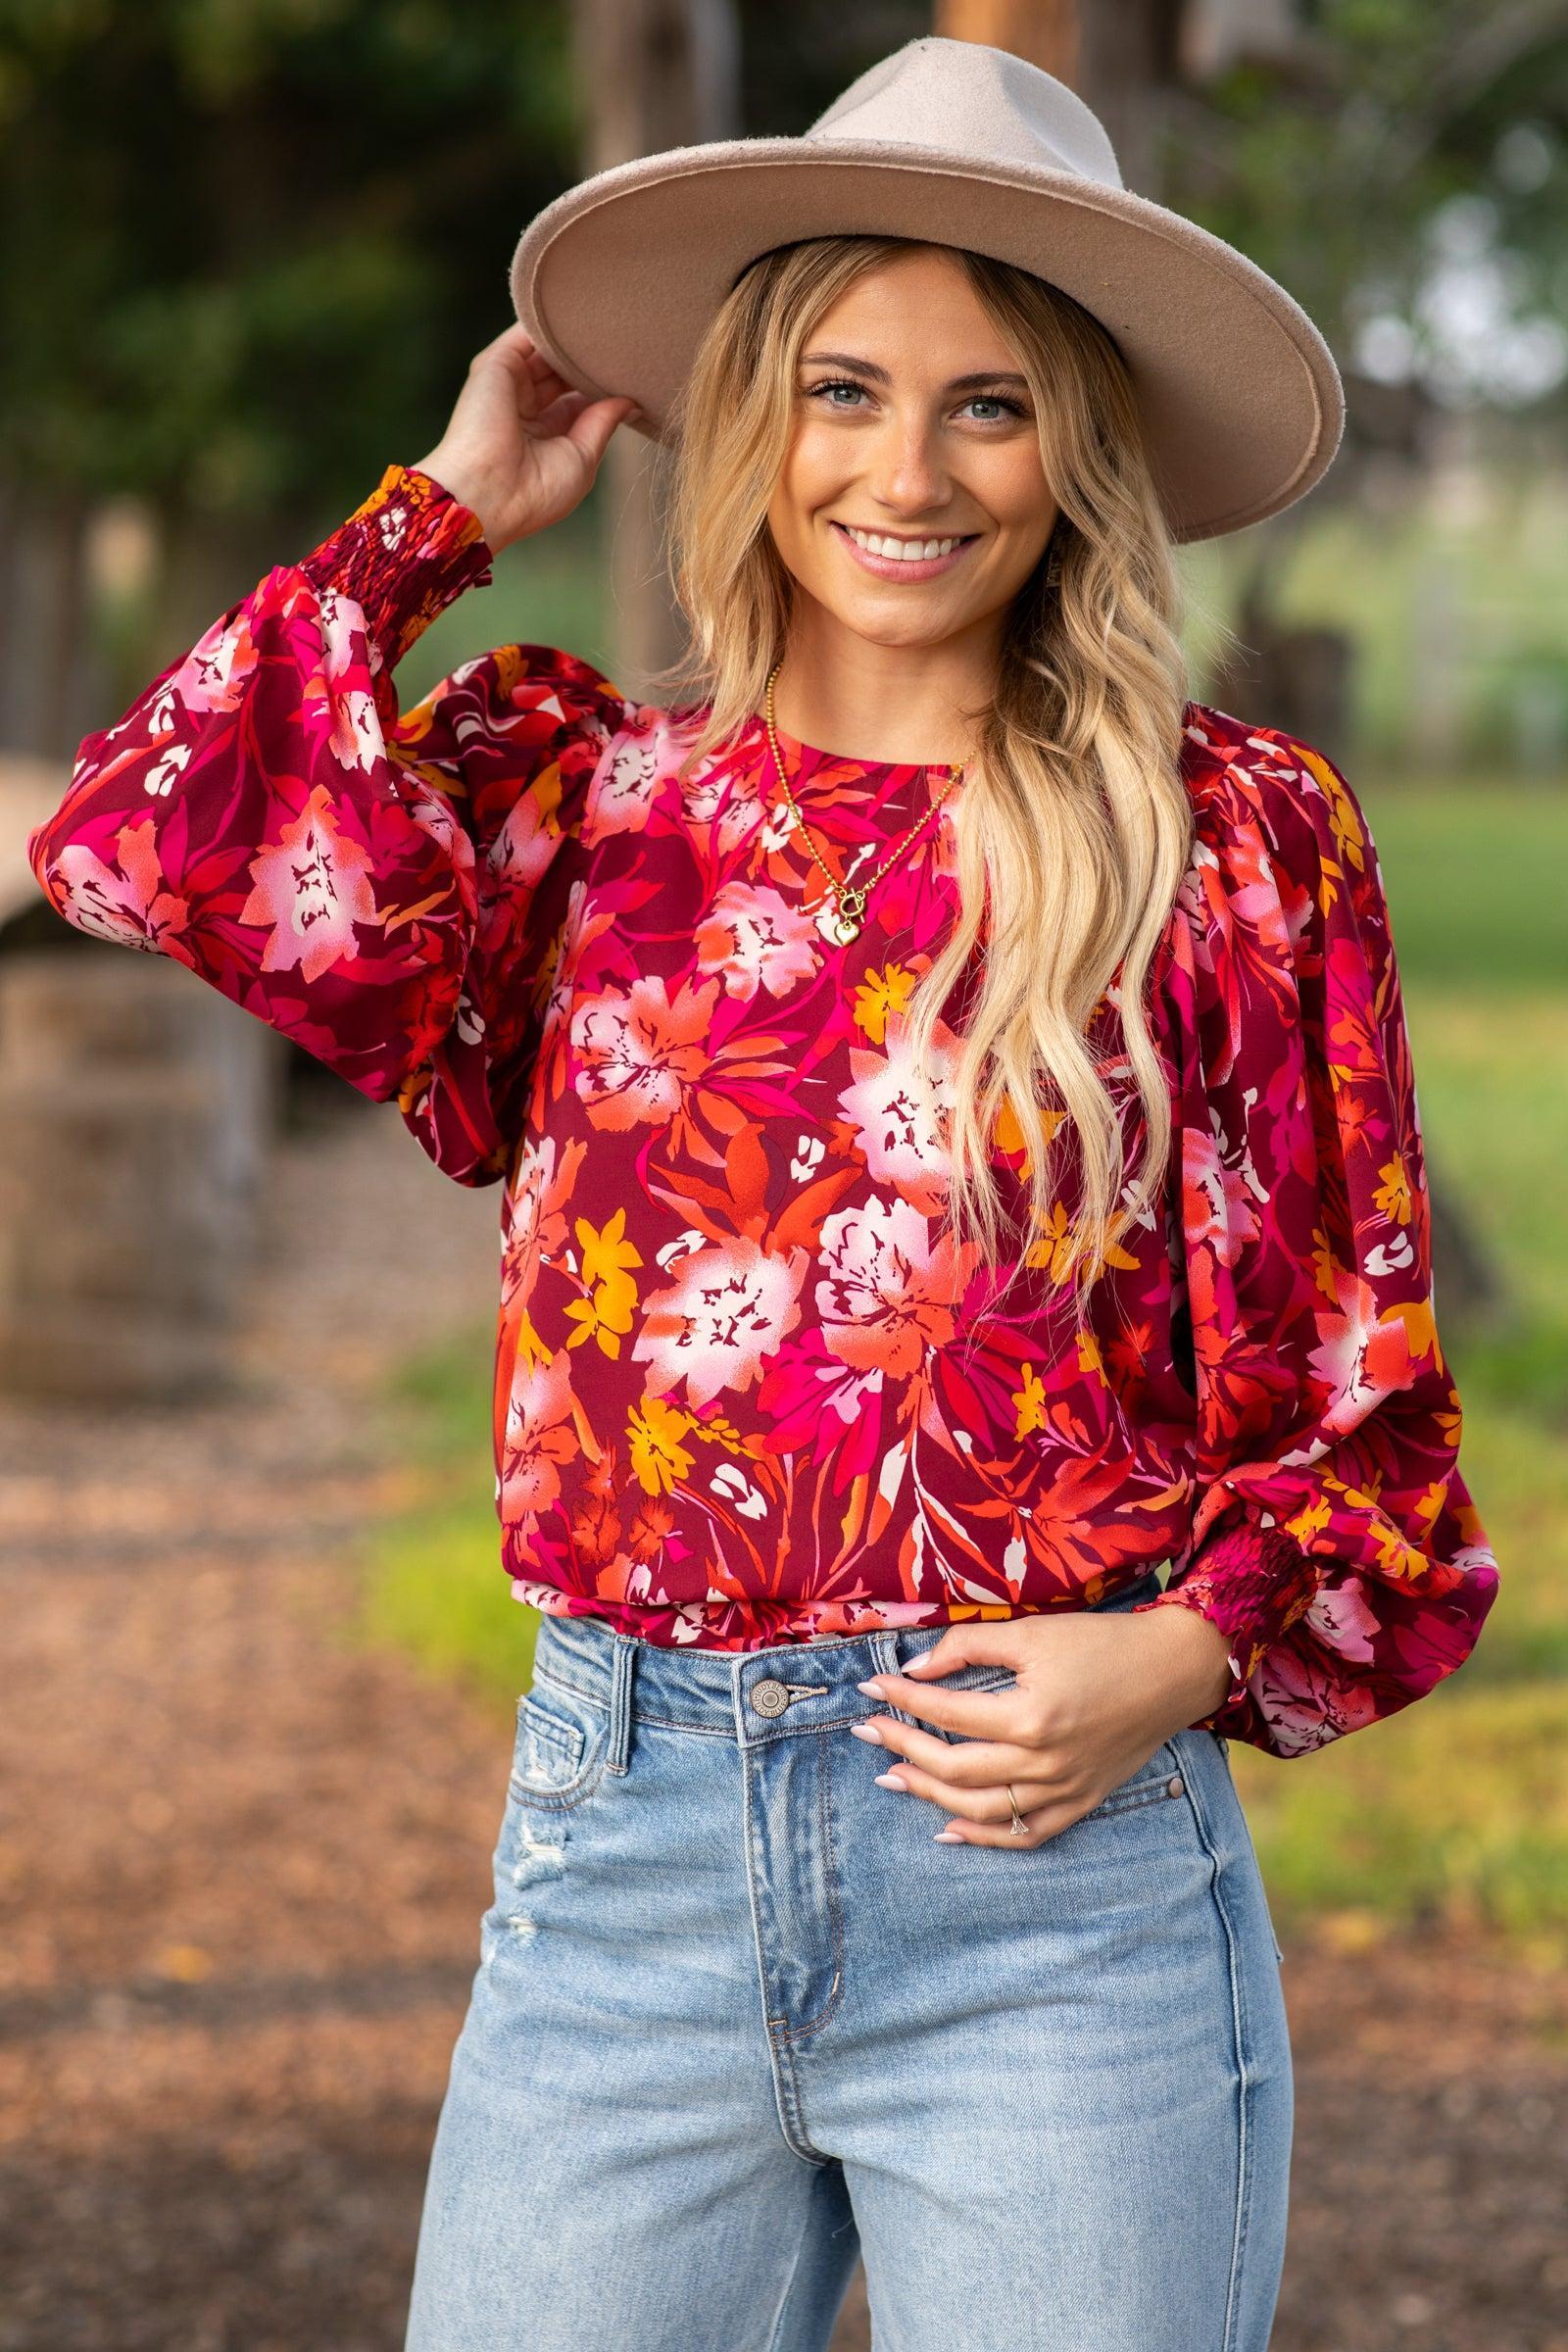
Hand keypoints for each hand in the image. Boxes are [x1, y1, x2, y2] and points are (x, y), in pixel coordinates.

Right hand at [411, 321, 639, 557]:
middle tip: (628, 345)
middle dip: (591, 361)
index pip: (578, 400)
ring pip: (547, 350)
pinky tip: (580, 316)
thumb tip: (630, 401)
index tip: (635, 375)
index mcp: (545, 436)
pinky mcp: (495, 364)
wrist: (488, 492)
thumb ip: (603, 423)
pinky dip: (550, 322)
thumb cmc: (537, 490)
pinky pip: (526, 333)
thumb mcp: (583, 458)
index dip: (604, 387)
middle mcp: (525, 408)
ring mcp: (508, 384)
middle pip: (564, 372)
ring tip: (611, 327)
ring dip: (575, 339)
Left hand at [849, 1599, 1235, 1847]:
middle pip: (955, 1767)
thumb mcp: (1033, 1632)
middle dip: (903, 1748)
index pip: (947, 1712)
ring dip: (929, 1794)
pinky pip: (1025, 1834)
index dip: (903, 1698)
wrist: (1172, 1671)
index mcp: (1031, 1715)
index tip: (870, 1688)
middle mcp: (1045, 1762)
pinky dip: (984, 1838)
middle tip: (867, 1733)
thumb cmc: (1103, 1643)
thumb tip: (916, 1666)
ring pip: (981, 1808)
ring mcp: (1063, 1789)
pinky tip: (947, 1828)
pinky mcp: (1080, 1802)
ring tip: (891, 1776)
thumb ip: (970, 1646)